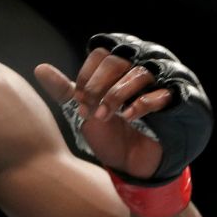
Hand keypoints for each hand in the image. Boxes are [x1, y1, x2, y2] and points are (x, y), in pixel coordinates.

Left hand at [34, 52, 165, 178]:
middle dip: (98, 86)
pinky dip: (141, 104)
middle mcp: (139, 69)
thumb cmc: (110, 133)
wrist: (132, 163)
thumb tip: (40, 68)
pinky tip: (129, 117)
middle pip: (117, 60)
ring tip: (106, 116)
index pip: (101, 53)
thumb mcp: (83, 111)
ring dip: (116, 95)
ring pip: (139, 72)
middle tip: (91, 109)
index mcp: (117, 69)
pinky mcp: (176, 101)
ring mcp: (160, 83)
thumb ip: (65, 90)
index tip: (80, 100)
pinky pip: (161, 92)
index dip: (86, 75)